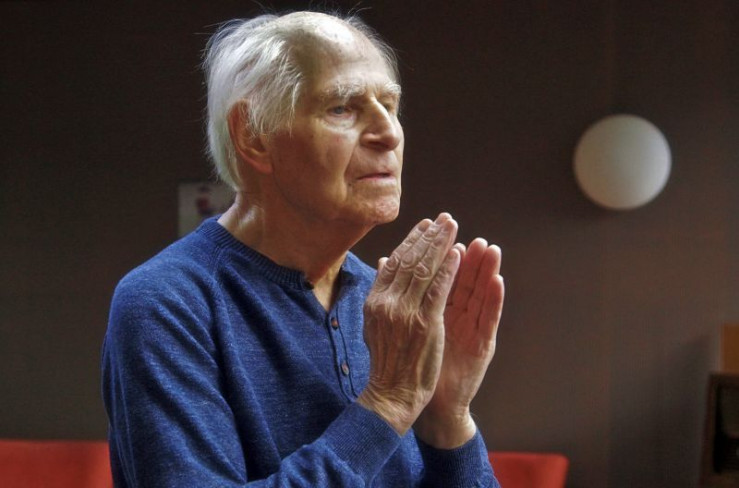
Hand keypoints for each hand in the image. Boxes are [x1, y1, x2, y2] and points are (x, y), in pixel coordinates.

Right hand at [357, 214, 461, 434]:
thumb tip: (382, 262)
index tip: (425, 226)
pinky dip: (449, 269)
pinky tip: (458, 254)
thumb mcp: (374, 323)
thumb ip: (380, 291)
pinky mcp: (425, 322)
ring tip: (453, 227)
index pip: (394, 263)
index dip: (411, 241)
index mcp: (375, 300)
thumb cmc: (386, 360)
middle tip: (444, 218)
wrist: (391, 392)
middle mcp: (387, 302)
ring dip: (441, 245)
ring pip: (425, 269)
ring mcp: (405, 311)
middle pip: (410, 260)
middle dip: (429, 236)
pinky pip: (439, 289)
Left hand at [414, 238, 504, 447]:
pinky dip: (494, 298)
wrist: (414, 397)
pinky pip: (489, 318)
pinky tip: (498, 280)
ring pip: (481, 293)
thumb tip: (385, 261)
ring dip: (486, 269)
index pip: (443, 274)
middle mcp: (459, 316)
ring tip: (490, 248)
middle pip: (466, 279)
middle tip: (472, 233)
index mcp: (439, 308)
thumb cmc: (410, 360)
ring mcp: (471, 329)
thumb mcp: (405, 321)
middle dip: (469, 256)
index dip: (443, 252)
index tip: (441, 229)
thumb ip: (401, 291)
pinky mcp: (482, 346)